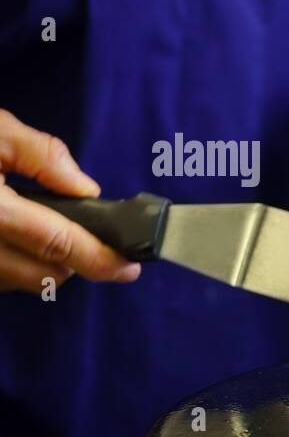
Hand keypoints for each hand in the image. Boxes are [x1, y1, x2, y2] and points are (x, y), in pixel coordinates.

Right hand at [0, 110, 139, 293]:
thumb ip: (39, 155)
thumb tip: (85, 189)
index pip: (55, 243)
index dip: (99, 259)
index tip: (130, 266)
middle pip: (43, 273)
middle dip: (72, 259)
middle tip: (80, 231)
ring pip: (18, 282)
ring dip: (40, 264)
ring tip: (35, 226)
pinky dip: (11, 265)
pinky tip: (8, 237)